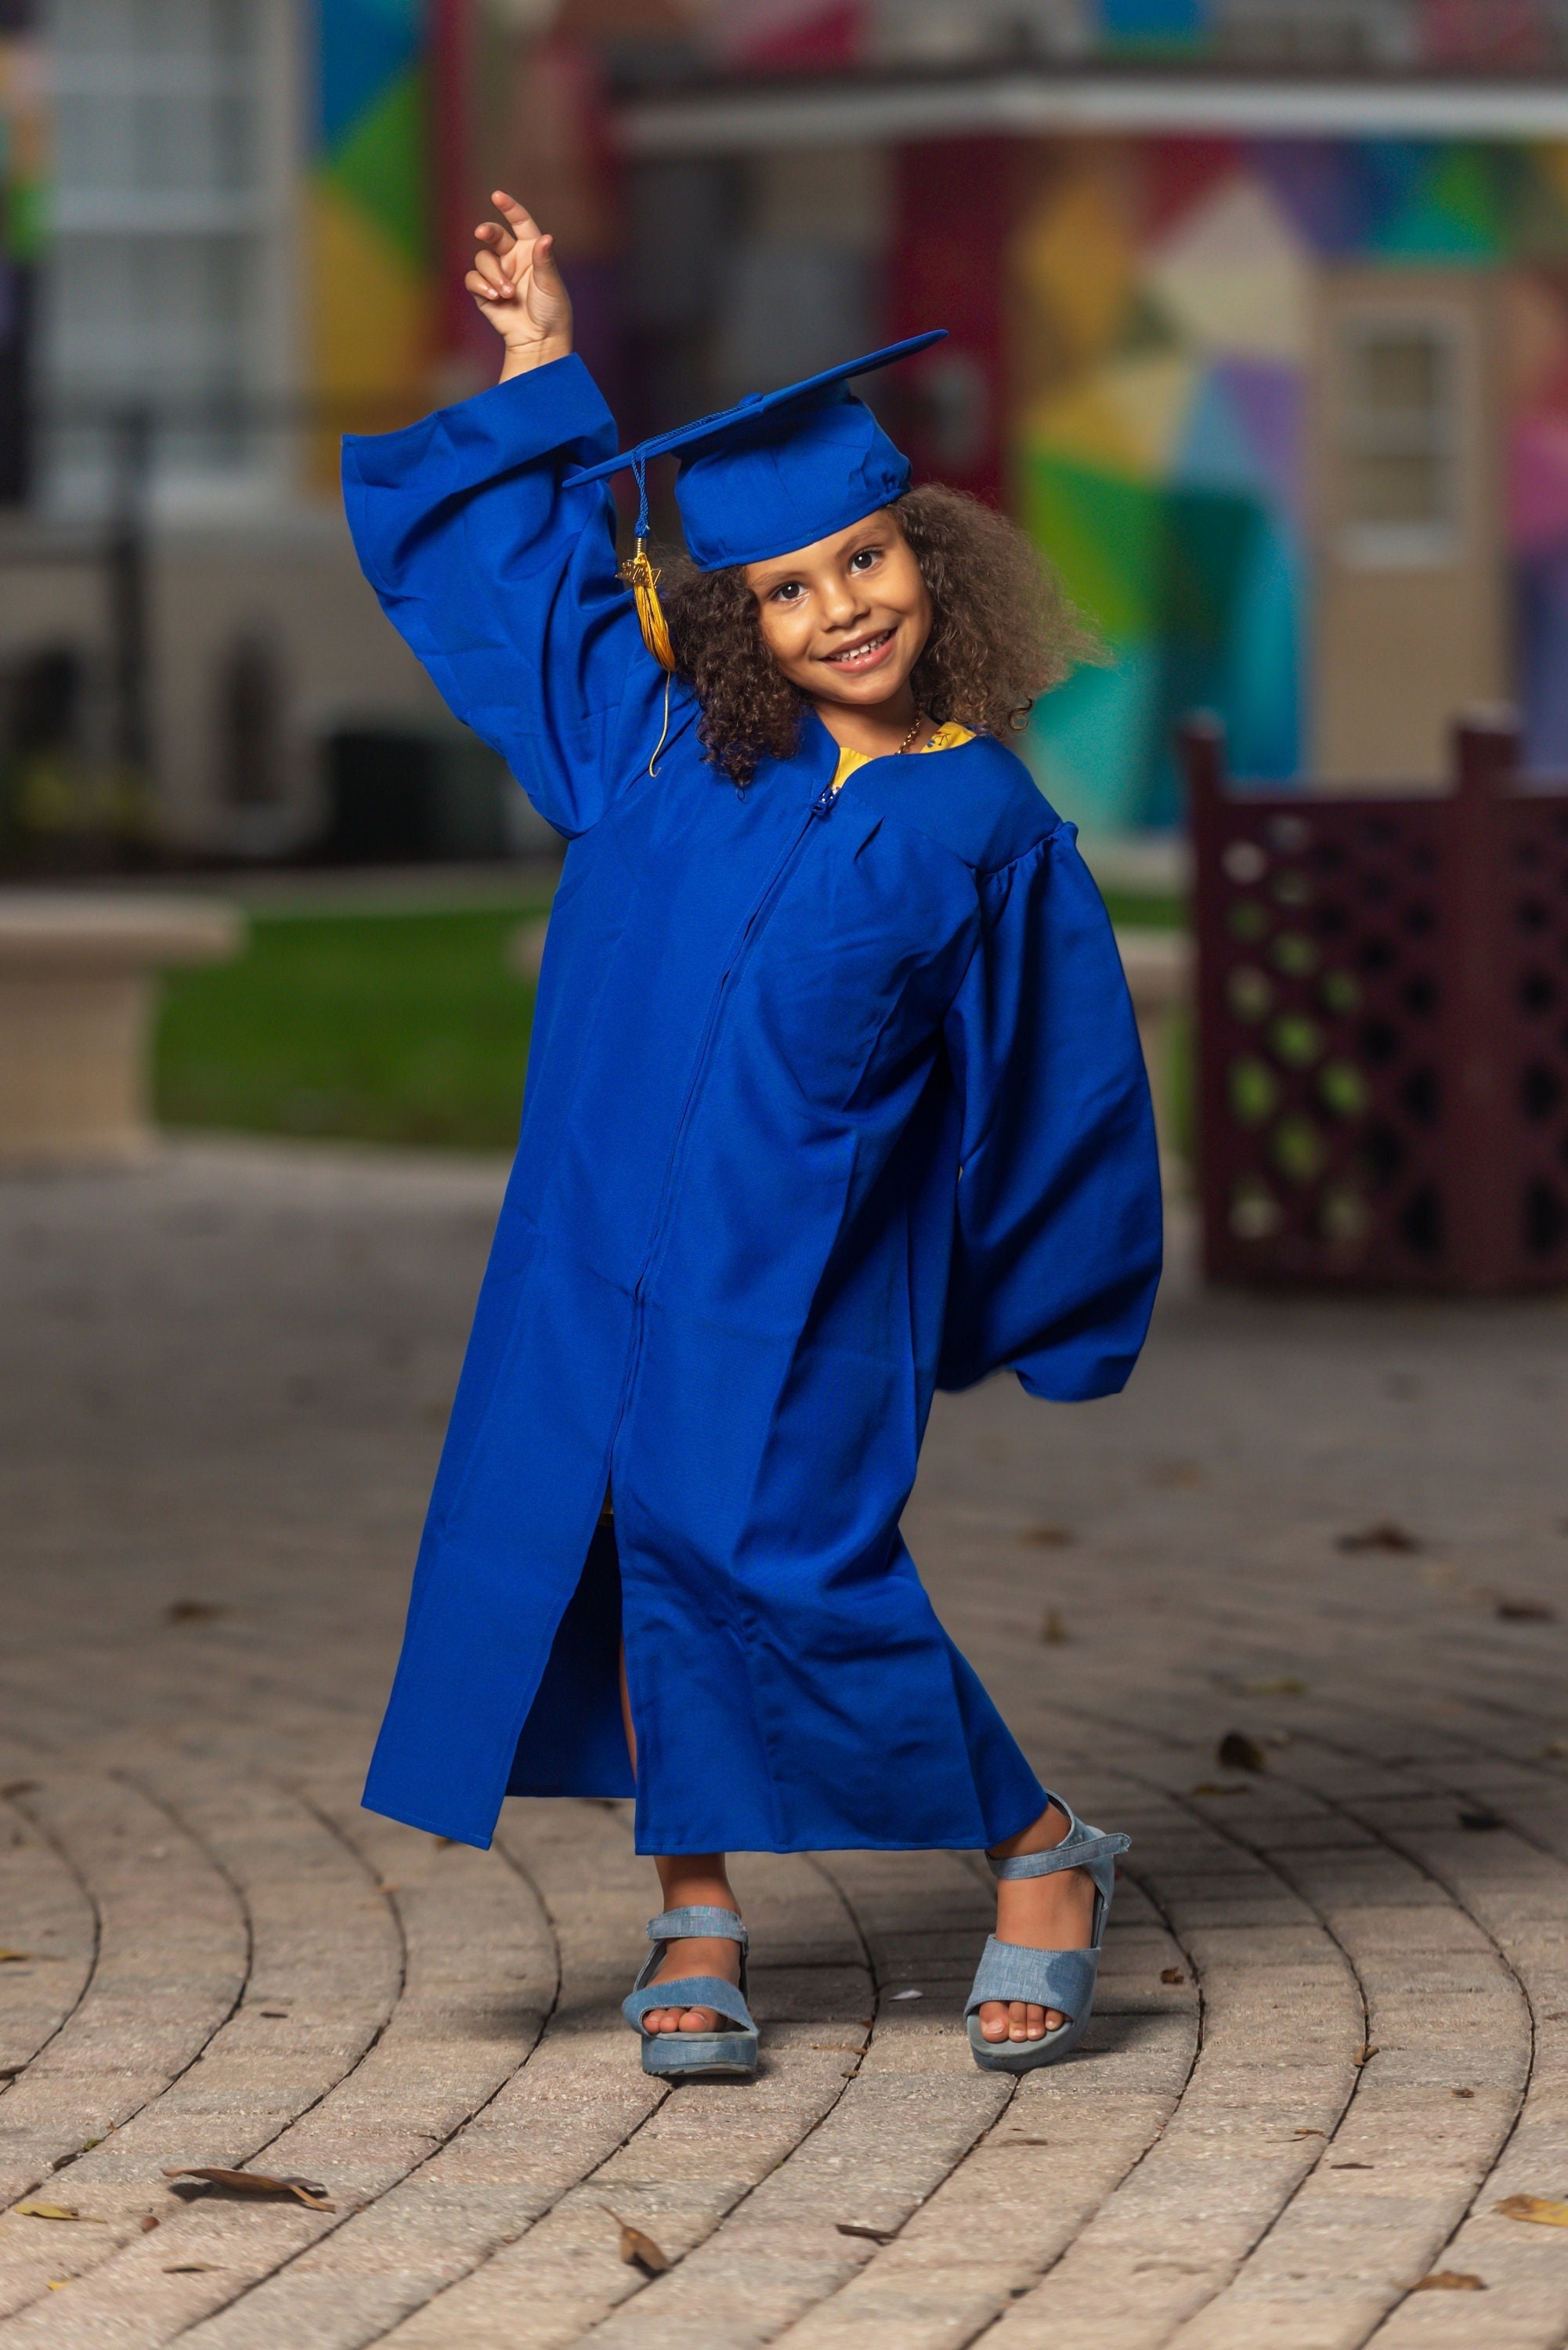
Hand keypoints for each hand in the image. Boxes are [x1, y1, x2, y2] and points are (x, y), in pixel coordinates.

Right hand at [466, 191, 572, 379]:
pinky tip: (495, 297)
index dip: (509, 208)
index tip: (497, 196)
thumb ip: (544, 260)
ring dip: (493, 275)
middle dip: (487, 231)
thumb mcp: (550, 284)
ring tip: (507, 293)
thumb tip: (545, 238)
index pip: (520, 222)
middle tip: (482, 233)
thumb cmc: (551, 311)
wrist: (539, 339)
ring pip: (483, 259)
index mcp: (530, 250)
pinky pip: (474, 279)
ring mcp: (498, 274)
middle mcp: (512, 258)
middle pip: (494, 235)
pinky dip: (481, 285)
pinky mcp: (485, 292)